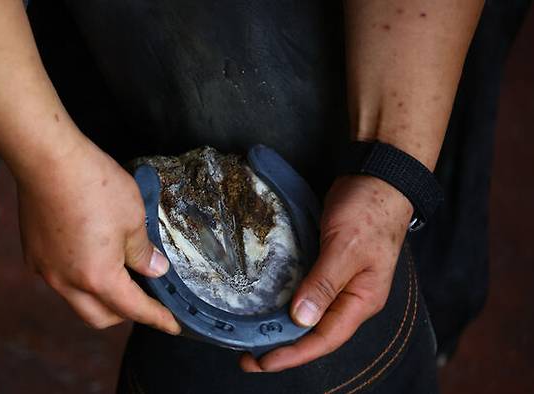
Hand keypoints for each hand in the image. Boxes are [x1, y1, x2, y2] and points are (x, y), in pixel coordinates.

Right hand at [15, 137, 180, 334]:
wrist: (47, 160)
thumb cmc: (93, 185)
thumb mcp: (133, 218)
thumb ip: (144, 251)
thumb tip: (154, 270)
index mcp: (98, 277)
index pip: (133, 309)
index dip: (157, 318)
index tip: (171, 325)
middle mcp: (67, 282)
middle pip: (100, 317)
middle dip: (125, 314)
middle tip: (145, 297)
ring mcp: (46, 270)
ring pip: (77, 301)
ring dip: (100, 296)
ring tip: (118, 272)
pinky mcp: (33, 254)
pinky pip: (59, 279)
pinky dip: (79, 278)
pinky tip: (89, 254)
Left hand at [241, 175, 412, 371]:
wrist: (377, 178)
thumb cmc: (370, 212)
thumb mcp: (346, 247)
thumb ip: (324, 284)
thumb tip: (301, 319)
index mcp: (361, 300)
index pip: (325, 339)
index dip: (294, 354)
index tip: (263, 362)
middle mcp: (350, 297)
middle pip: (315, 333)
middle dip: (283, 348)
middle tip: (247, 356)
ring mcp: (338, 282)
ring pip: (308, 315)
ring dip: (281, 329)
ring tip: (251, 338)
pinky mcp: (326, 266)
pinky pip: (304, 292)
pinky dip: (285, 303)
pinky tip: (265, 306)